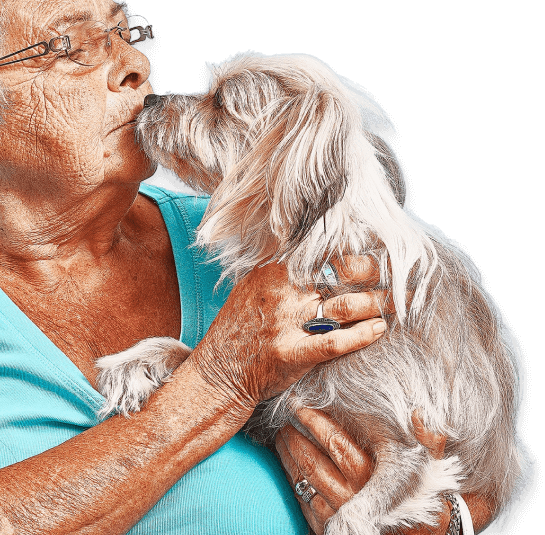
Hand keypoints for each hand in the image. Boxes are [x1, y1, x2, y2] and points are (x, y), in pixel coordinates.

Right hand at [189, 255, 390, 408]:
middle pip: (340, 274)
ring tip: (403, 302)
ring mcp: (286, 323)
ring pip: (344, 306)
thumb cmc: (239, 330)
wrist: (219, 372)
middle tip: (403, 274)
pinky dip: (361, 335)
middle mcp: (282, 293)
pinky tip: (380, 329)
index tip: (383, 249)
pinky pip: (334, 342)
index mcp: (274, 272)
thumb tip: (318, 255)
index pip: (324, 252)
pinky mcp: (292, 354)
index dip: (358, 250)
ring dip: (379, 303)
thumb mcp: (253, 288)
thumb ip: (284, 272)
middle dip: (377, 273)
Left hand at [275, 408, 493, 533]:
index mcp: (373, 477)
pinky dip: (291, 478)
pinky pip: (301, 499)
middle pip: (311, 458)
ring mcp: (336, 514)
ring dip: (287, 455)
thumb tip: (417, 413)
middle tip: (284, 419)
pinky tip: (288, 463)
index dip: (312, 420)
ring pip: (302, 478)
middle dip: (293, 435)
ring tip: (282, 436)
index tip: (297, 405)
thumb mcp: (431, 468)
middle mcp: (352, 496)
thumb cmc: (422, 498)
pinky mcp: (326, 528)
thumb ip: (428, 440)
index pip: (334, 440)